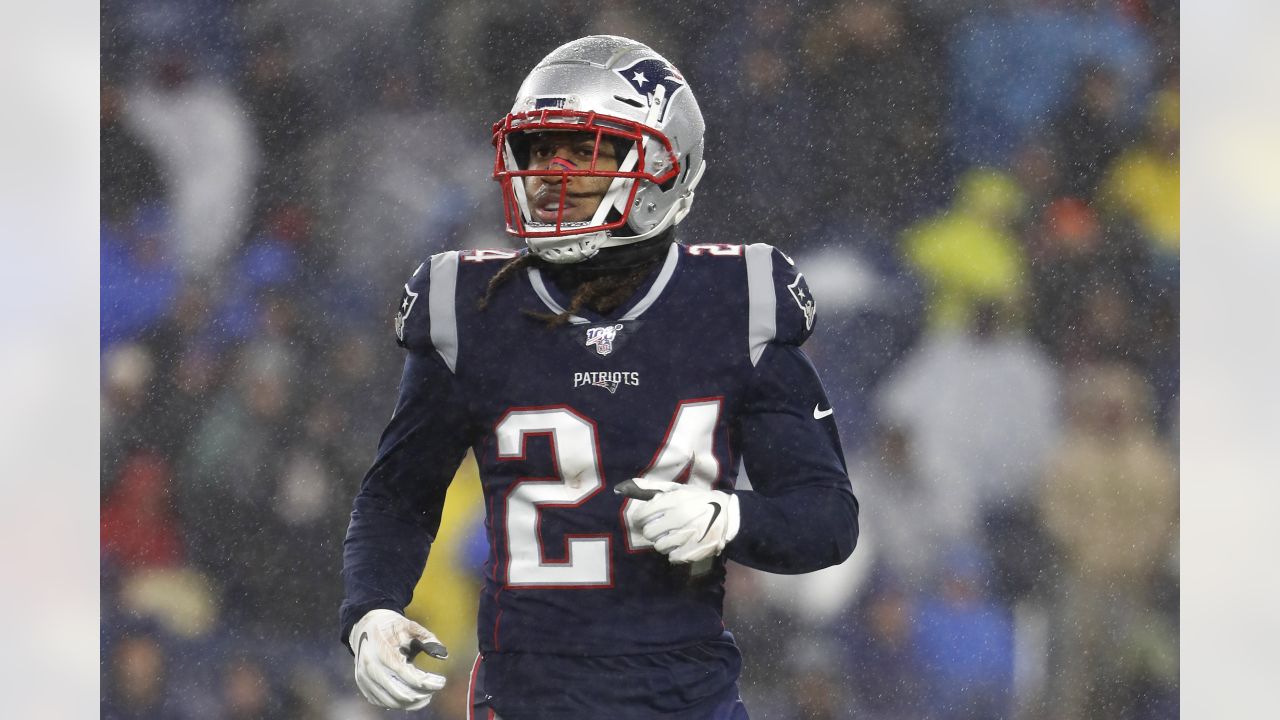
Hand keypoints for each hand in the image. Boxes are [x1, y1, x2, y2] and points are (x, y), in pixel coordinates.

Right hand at [350, 609, 447, 709]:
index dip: (429, 683)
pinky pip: (382, 702)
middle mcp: (371, 668)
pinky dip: (398, 703)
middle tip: (434, 689)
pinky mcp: (362, 685)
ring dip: (412, 702)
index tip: (442, 681)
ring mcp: (365, 679)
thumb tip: (444, 656)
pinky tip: (411, 696)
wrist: (365, 626)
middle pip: (401, 693)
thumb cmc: (391, 626)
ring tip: (426, 695)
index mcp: (384, 653)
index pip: (410, 677)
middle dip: (422, 694)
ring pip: (392, 701)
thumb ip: (429, 639)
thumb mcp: (411, 626)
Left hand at [616, 478, 740, 563]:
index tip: (645, 519)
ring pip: (660, 546)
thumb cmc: (699, 500)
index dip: (641, 518)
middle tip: (660, 529)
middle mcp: (680, 517)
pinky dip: (674, 553)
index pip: (644, 514)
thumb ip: (651, 489)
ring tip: (672, 537)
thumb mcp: (678, 490)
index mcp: (675, 500)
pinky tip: (680, 545)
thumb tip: (620, 487)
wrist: (728, 515)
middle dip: (652, 531)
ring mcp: (688, 535)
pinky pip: (672, 557)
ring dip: (663, 543)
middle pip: (650, 533)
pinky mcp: (695, 550)